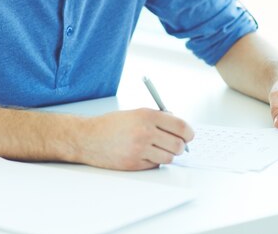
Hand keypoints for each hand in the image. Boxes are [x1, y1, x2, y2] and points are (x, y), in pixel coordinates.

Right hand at [78, 108, 193, 170]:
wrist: (88, 138)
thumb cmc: (111, 125)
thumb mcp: (136, 113)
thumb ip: (158, 118)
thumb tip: (179, 127)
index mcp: (147, 116)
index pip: (180, 126)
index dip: (189, 132)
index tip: (189, 135)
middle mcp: (145, 132)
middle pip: (178, 144)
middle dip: (181, 146)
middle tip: (177, 144)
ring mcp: (139, 149)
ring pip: (170, 157)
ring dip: (168, 154)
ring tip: (160, 149)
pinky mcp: (134, 163)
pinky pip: (156, 165)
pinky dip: (156, 161)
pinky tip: (146, 154)